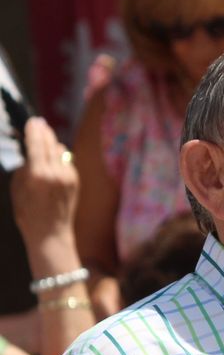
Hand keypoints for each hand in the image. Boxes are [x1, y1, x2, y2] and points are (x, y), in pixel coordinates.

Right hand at [11, 117, 79, 274]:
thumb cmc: (28, 214)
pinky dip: (59, 156)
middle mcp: (56, 173)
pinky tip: (53, 153)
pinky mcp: (75, 181)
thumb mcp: (17, 190)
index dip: (33, 130)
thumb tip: (29, 153)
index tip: (32, 121)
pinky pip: (67, 161)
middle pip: (50, 143)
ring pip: (60, 150)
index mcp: (38, 175)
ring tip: (45, 135)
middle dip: (44, 132)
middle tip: (39, 123)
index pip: (36, 145)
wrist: (51, 233)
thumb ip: (24, 168)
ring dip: (52, 142)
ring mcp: (68, 176)